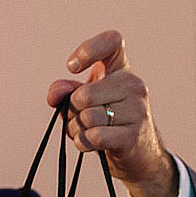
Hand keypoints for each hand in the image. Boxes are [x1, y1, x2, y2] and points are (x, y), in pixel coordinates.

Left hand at [47, 30, 177, 196]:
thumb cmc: (108, 121)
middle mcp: (133, 85)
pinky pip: (94, 136)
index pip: (112, 41)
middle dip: (73, 110)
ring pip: (87, 117)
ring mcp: (136, 110)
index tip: (73, 68)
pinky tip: (88, 143)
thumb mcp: (84, 100)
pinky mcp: (132, 136)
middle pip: (84, 94)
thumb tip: (56, 95)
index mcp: (122, 69)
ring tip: (85, 132)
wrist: (139, 155)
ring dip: (77, 129)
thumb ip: (65, 91)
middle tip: (80, 117)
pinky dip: (83, 142)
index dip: (88, 50)